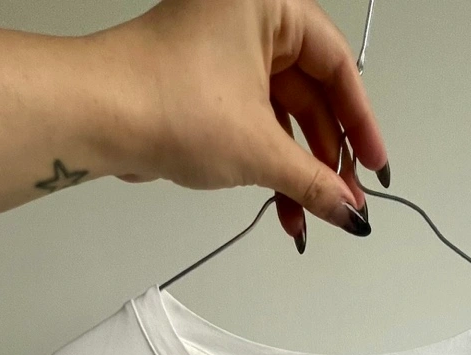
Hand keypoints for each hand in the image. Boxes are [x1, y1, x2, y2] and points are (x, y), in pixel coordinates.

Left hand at [96, 0, 389, 246]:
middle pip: (312, 94)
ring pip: (282, 115)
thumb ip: (316, 183)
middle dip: (327, 158)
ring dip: (298, 172)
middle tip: (342, 204)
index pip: (337, 65)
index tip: (373, 169)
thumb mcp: (260, 150)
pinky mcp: (204, 84)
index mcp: (270, 4)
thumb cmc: (168, 101)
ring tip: (309, 218)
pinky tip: (282, 207)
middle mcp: (248, 18)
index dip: (361, 123)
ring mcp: (224, 52)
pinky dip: (269, 164)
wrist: (96, 116)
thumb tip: (351, 215)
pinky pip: (254, 123)